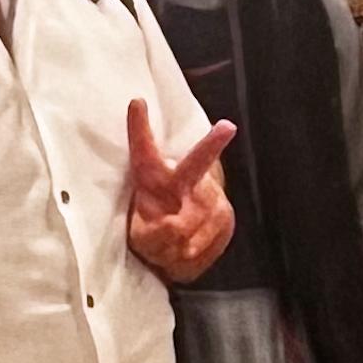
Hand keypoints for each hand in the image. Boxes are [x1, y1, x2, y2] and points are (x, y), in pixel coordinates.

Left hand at [126, 99, 235, 283]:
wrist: (182, 251)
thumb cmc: (153, 234)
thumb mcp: (140, 236)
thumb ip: (152, 234)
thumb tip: (175, 226)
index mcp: (155, 177)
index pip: (144, 152)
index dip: (139, 129)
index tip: (136, 103)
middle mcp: (184, 182)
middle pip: (196, 162)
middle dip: (212, 144)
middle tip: (226, 127)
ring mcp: (208, 199)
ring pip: (190, 226)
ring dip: (172, 249)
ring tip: (166, 249)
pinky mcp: (225, 219)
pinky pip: (205, 244)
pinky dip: (189, 259)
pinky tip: (183, 253)